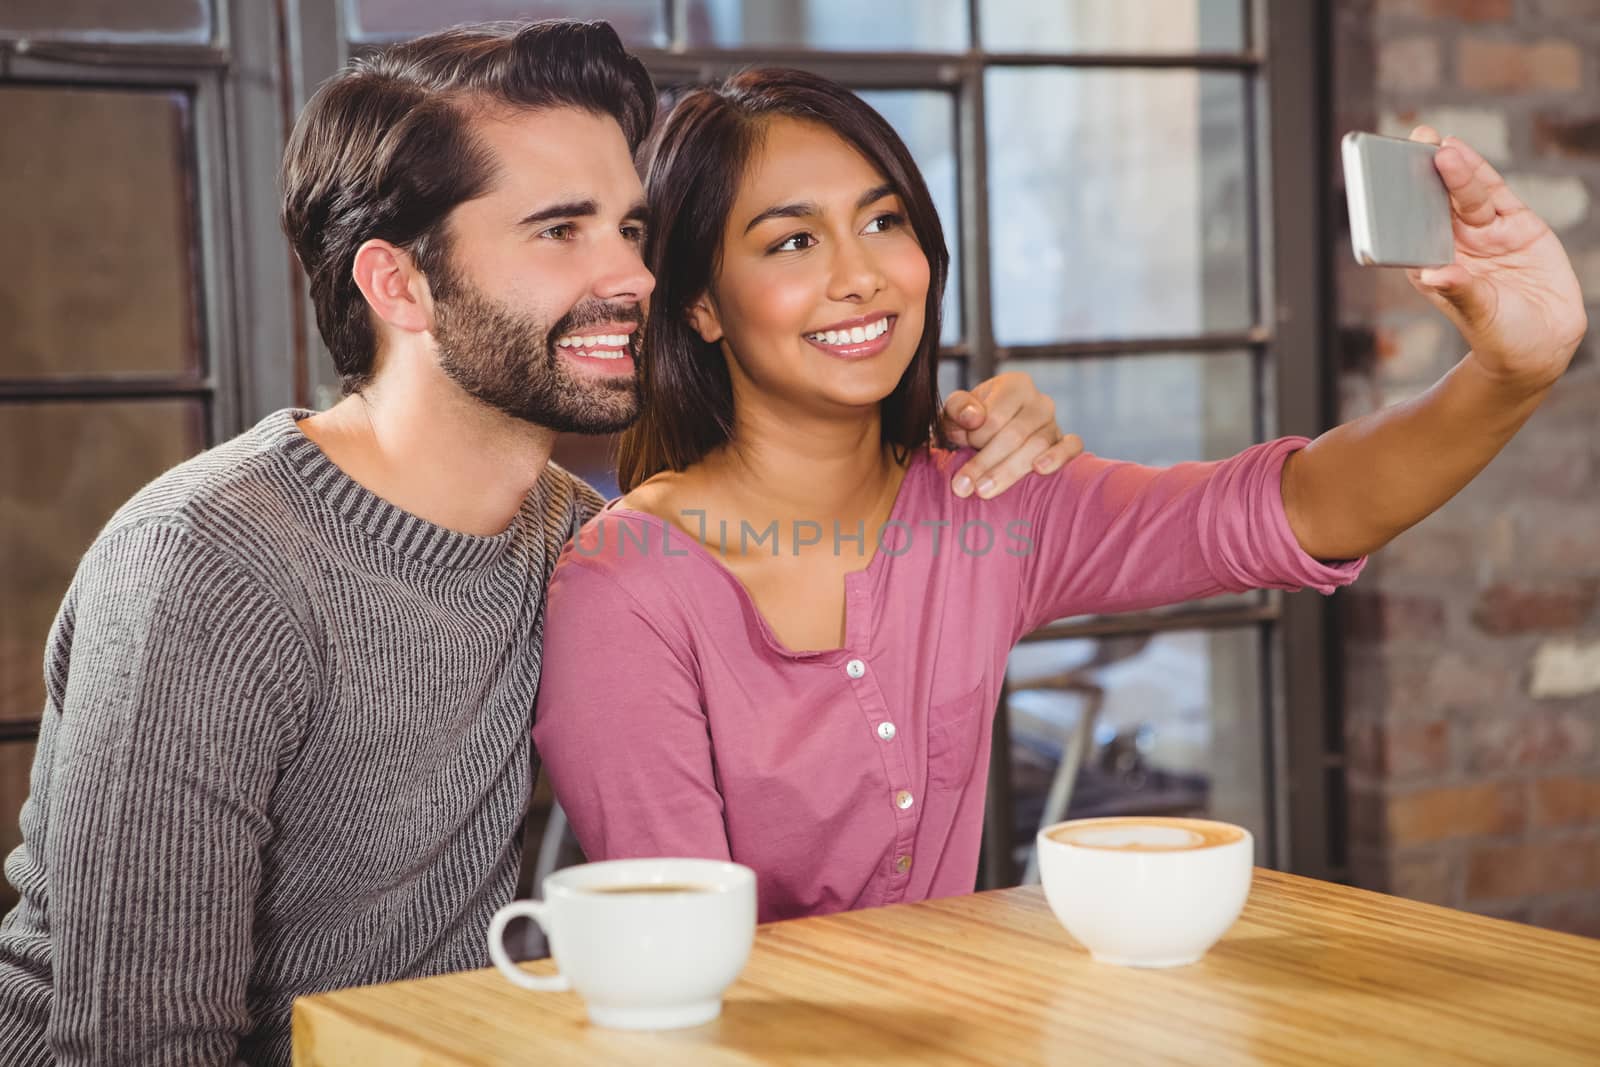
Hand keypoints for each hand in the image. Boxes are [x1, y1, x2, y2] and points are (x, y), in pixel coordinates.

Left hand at [939, 371, 1083, 497]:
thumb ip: (958, 408)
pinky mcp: (1066, 443)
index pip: (995, 416)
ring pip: (1037, 447)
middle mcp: (1040, 401)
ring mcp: (1055, 423)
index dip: (975, 436)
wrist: (987, 435)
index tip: (960, 446)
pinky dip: (1058, 458)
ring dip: (1008, 471)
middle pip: (1015, 434)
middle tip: (963, 487)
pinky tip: (1040, 470)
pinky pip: (1071, 448)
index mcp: (1015, 385)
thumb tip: (974, 418)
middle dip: (985, 462)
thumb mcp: (955, 411)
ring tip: (984, 491)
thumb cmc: (971, 421)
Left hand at [1407, 126, 1587, 393]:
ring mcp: (1486, 233)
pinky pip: (1497, 195)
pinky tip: (1463, 155)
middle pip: (1436, 202)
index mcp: (1432, 265)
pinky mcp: (1517, 226)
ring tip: (1441, 147)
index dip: (1399, 202)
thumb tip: (1434, 274)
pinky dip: (1481, 175)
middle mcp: (1455, 245)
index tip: (1386, 177)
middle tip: (1415, 141)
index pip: (1410, 228)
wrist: (1542, 347)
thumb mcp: (1480, 315)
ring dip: (1455, 170)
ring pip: (1467, 195)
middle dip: (1424, 171)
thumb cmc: (1500, 337)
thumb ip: (1460, 290)